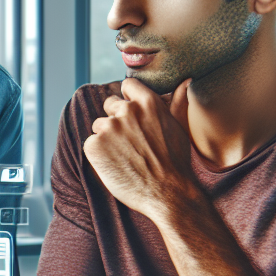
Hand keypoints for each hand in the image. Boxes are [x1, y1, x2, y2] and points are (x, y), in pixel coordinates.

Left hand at [83, 78, 195, 221]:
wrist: (167, 194)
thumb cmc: (176, 162)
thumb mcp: (178, 127)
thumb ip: (176, 102)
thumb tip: (185, 81)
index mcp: (148, 103)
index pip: (128, 86)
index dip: (129, 98)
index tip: (132, 112)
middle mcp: (126, 111)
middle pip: (110, 105)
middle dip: (117, 120)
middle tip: (132, 143)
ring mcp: (108, 127)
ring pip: (99, 125)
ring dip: (107, 138)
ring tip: (126, 157)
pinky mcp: (93, 145)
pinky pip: (91, 144)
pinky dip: (99, 154)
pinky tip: (116, 165)